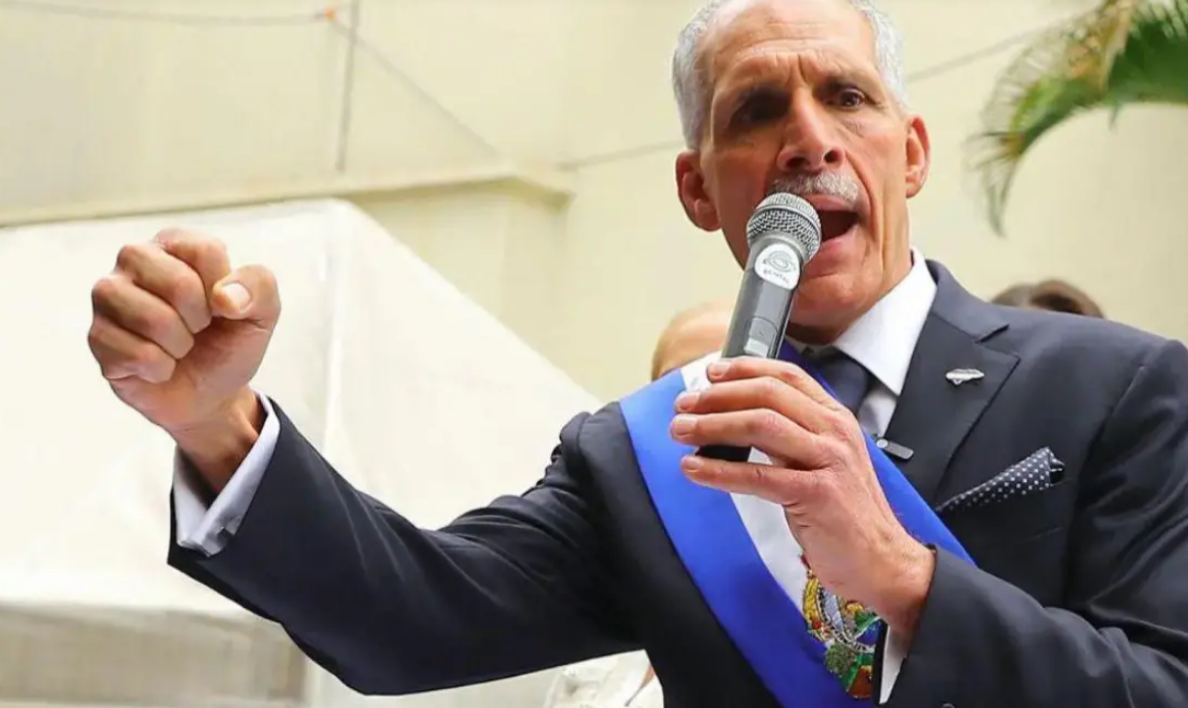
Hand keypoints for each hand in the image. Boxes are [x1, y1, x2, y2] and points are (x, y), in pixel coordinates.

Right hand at [88, 230, 279, 487]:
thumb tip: (223, 297)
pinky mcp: (97, 335)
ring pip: (153, 319)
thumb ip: (258, 288)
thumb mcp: (262, 313)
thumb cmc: (229, 341)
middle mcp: (135, 259)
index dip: (223, 291)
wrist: (209, 394)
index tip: (222, 308)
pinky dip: (161, 368)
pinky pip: (137, 354)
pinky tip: (159, 365)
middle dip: (200, 319)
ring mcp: (109, 296)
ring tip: (179, 346)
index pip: (205, 251)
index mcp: (176, 243)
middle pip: (177, 283)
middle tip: (198, 329)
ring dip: (180, 345)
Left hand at [668, 356, 933, 633]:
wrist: (882, 561)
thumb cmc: (845, 514)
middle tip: (684, 404)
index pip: (787, 376)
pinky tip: (693, 469)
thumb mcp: (824, 461)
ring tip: (681, 431)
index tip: (710, 374)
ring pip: (760, 426)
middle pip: (768, 395)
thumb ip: (790, 437)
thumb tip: (735, 419)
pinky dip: (719, 470)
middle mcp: (834, 433)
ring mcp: (828, 462)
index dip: (744, 369)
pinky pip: (757, 476)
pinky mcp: (817, 495)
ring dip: (712, 425)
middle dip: (718, 397)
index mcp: (835, 419)